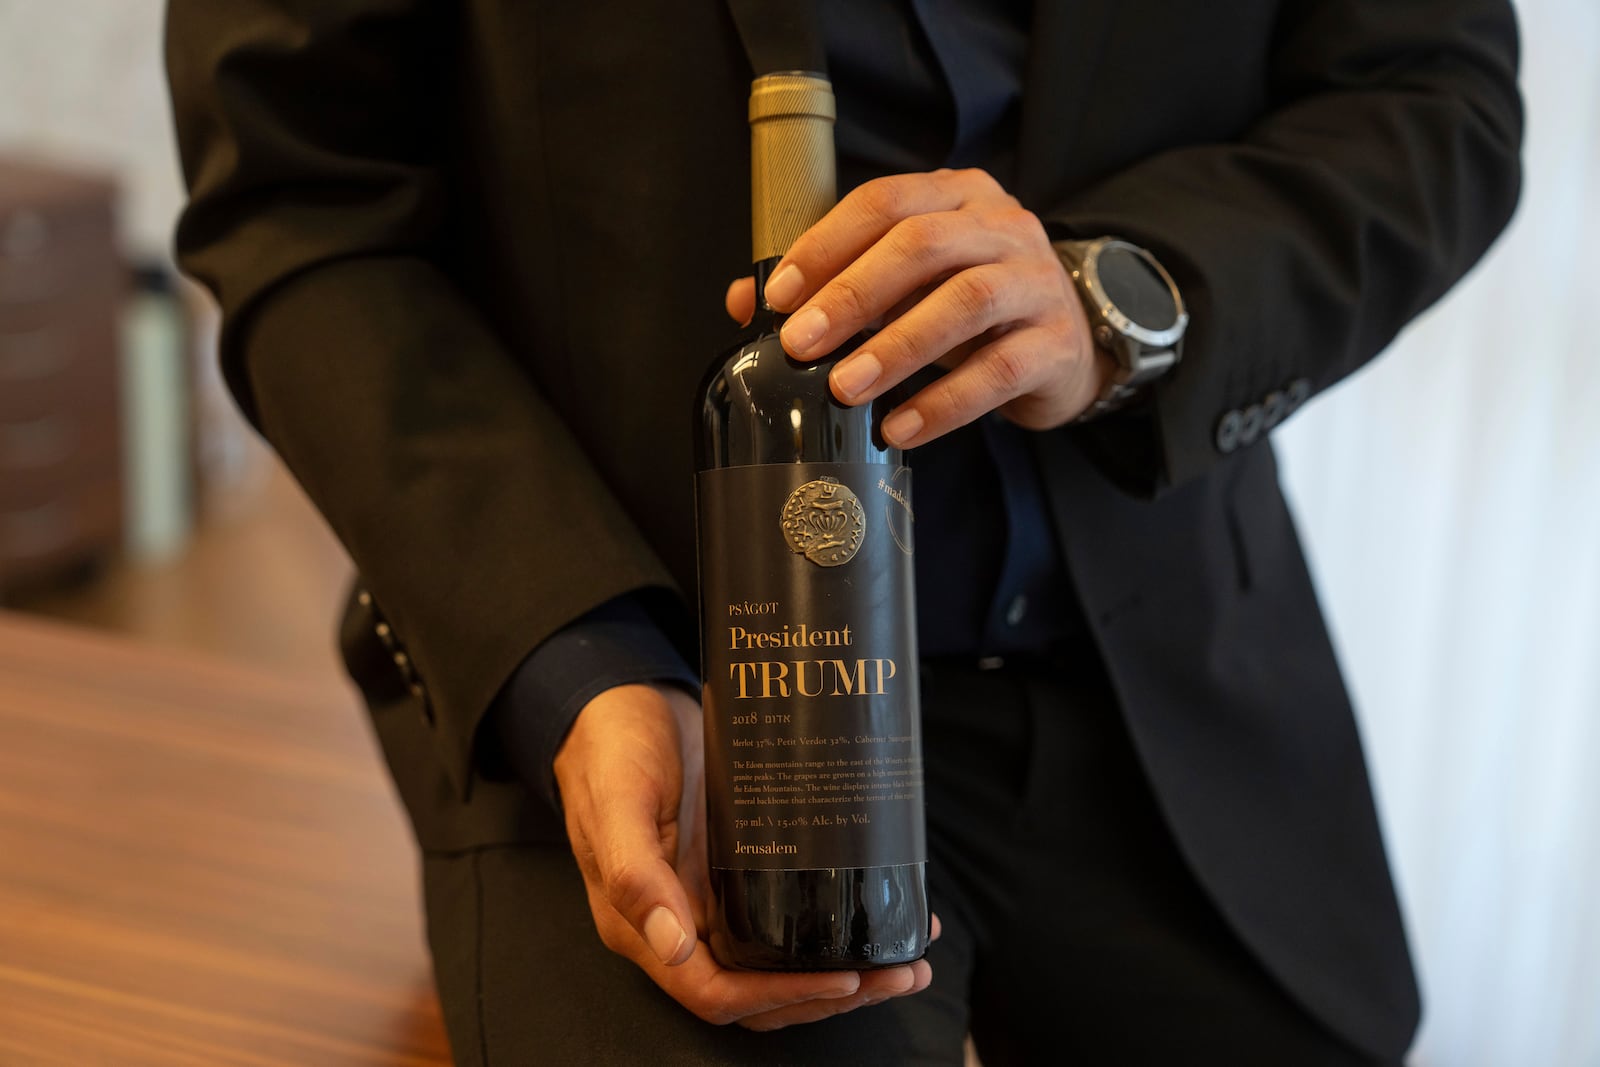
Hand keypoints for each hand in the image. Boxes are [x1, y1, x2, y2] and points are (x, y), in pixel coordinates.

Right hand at [552, 683, 935, 1029]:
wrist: (620, 702)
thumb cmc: (611, 748)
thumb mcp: (618, 800)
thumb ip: (635, 874)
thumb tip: (674, 946)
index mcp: (641, 924)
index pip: (714, 991)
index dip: (778, 996)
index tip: (843, 979)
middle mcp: (681, 922)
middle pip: (758, 992)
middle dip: (830, 994)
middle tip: (901, 976)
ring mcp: (713, 899)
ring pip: (779, 964)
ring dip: (841, 973)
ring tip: (906, 961)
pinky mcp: (740, 870)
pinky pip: (787, 918)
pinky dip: (832, 925)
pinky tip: (879, 908)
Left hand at [726, 168, 1110, 447]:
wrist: (1066, 349)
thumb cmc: (971, 311)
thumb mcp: (906, 285)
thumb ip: (833, 283)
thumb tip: (744, 301)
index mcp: (958, 196)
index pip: (885, 202)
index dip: (827, 245)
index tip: (779, 296)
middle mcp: (1003, 227)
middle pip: (923, 245)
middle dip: (852, 295)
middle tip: (802, 344)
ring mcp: (1037, 282)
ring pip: (965, 303)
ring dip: (895, 348)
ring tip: (845, 389)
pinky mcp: (1056, 344)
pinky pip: (998, 371)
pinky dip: (944, 402)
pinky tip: (901, 426)